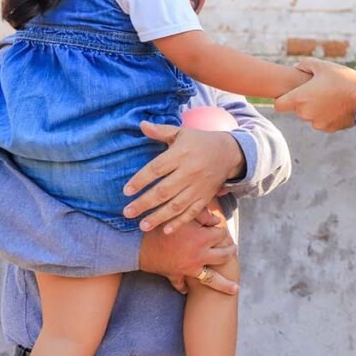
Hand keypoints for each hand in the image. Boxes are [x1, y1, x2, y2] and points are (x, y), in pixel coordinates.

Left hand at [123, 121, 244, 233]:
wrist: (229, 152)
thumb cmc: (200, 141)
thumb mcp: (182, 133)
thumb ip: (161, 131)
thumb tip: (141, 124)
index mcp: (181, 154)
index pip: (156, 169)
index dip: (140, 180)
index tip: (126, 191)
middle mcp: (189, 172)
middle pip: (164, 190)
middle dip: (144, 203)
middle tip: (127, 212)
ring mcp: (199, 187)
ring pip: (177, 205)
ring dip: (159, 217)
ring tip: (142, 225)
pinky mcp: (206, 197)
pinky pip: (193, 212)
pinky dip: (180, 222)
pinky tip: (166, 230)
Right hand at [139, 207, 237, 294]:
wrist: (137, 243)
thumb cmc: (160, 225)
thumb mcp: (183, 215)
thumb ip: (202, 214)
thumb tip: (217, 220)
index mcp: (202, 239)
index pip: (222, 235)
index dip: (223, 231)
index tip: (222, 229)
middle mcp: (199, 256)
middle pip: (224, 257)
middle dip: (231, 253)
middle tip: (234, 250)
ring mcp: (189, 269)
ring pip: (211, 279)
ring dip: (224, 284)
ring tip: (235, 288)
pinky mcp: (176, 275)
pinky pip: (182, 285)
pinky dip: (184, 287)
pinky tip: (188, 291)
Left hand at [275, 58, 355, 131]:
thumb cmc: (343, 80)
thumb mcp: (323, 66)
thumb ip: (305, 65)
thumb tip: (296, 67)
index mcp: (300, 98)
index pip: (279, 105)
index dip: (282, 99)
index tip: (291, 94)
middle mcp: (305, 114)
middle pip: (297, 109)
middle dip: (304, 101)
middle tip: (318, 89)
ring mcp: (317, 123)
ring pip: (310, 116)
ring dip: (316, 108)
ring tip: (331, 96)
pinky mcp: (329, 128)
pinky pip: (322, 121)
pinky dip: (327, 115)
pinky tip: (338, 105)